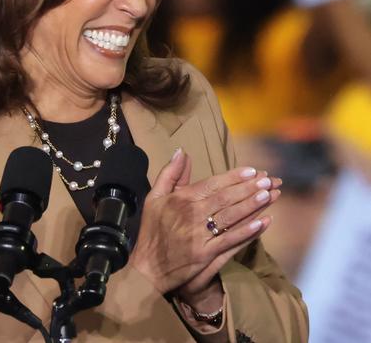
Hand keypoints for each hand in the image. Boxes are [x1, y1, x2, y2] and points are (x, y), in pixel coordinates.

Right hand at [129, 150, 279, 295]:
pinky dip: (248, 231)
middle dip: (249, 188)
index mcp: (180, 199)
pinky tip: (263, 223)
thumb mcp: (154, 198)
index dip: (233, 177)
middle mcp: (192, 215)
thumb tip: (182, 151)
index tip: (252, 170)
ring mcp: (200, 235)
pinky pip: (230, 240)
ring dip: (252, 205)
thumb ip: (170, 174)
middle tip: (269, 180)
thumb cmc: (152, 230)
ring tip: (270, 195)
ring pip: (231, 217)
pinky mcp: (206, 254)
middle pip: (225, 199)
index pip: (212, 184)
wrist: (147, 267)